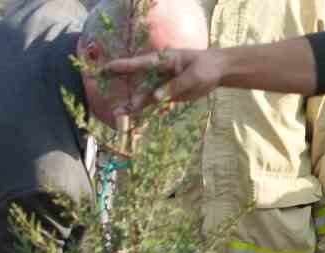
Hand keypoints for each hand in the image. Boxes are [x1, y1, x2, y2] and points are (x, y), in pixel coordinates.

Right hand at [103, 49, 225, 114]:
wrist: (218, 71)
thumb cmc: (207, 67)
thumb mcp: (193, 76)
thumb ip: (174, 86)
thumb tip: (155, 97)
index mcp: (164, 61)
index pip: (140, 64)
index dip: (123, 66)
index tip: (106, 69)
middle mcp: (158, 72)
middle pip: (136, 81)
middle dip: (122, 89)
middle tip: (106, 95)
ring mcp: (161, 83)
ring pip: (142, 96)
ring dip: (131, 106)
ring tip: (118, 115)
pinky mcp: (165, 94)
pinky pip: (151, 104)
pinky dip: (143, 112)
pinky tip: (133, 120)